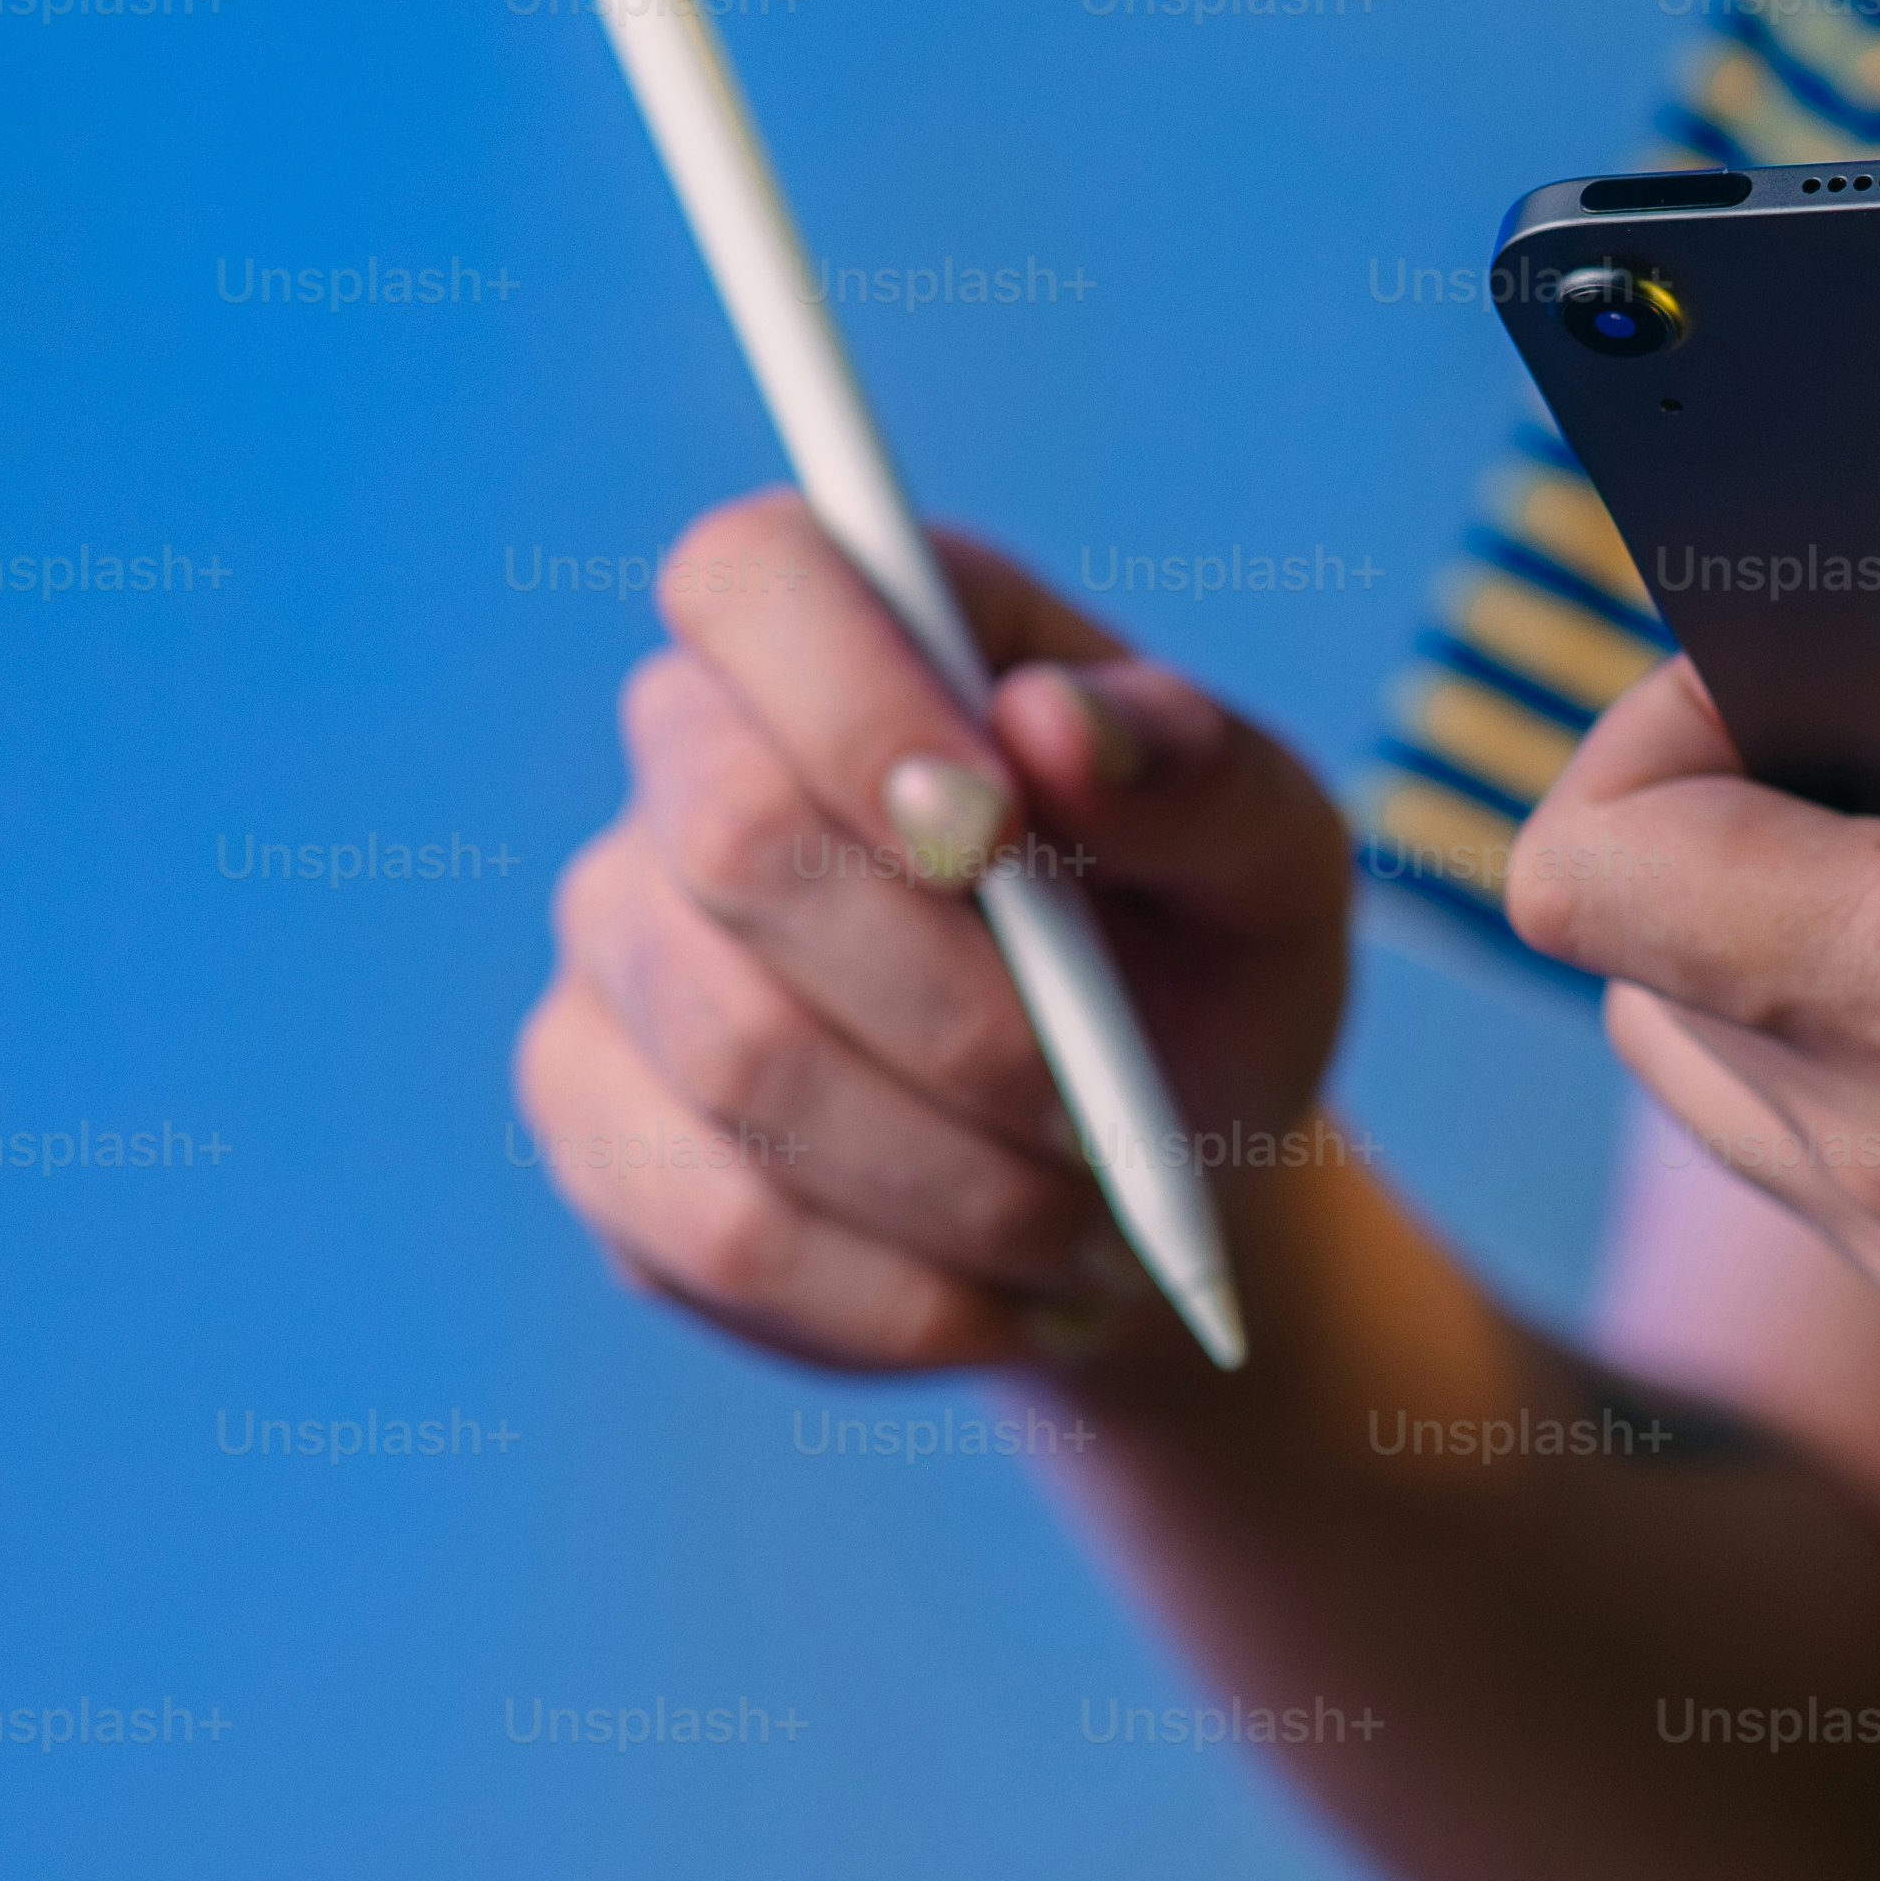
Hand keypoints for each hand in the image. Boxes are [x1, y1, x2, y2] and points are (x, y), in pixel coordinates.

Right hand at [515, 488, 1352, 1371]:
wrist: (1152, 1164)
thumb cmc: (1209, 956)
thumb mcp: (1278, 861)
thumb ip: (1200, 773)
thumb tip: (1056, 725)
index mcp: (861, 624)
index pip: (757, 578)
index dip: (851, 697)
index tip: (997, 832)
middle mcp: (695, 759)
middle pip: (734, 841)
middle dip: (957, 1005)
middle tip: (1107, 1112)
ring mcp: (621, 943)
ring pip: (735, 1060)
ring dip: (957, 1174)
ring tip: (1099, 1226)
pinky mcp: (601, 1123)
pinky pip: (715, 1225)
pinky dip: (904, 1291)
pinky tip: (1019, 1302)